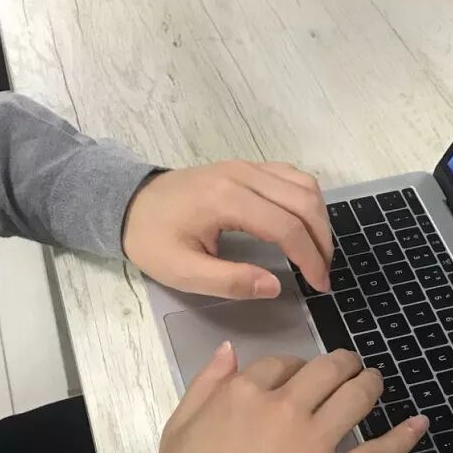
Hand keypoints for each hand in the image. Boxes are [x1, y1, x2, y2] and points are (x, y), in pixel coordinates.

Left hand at [123, 160, 333, 298]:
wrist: (129, 202)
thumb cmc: (153, 239)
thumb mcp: (182, 272)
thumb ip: (230, 281)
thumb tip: (274, 286)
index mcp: (226, 200)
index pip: (286, 227)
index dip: (310, 258)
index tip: (319, 285)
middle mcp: (243, 175)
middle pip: (304, 202)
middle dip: (322, 241)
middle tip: (323, 273)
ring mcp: (248, 166)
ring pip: (306, 185)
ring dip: (320, 220)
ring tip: (317, 251)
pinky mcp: (249, 167)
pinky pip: (293, 177)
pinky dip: (309, 202)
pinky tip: (305, 225)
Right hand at [154, 342, 427, 452]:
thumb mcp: (178, 429)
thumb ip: (205, 384)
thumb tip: (230, 350)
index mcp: (245, 394)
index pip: (282, 363)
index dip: (295, 368)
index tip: (300, 379)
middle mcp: (285, 409)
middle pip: (327, 370)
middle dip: (343, 363)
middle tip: (351, 367)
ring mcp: (314, 442)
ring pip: (356, 398)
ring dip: (370, 384)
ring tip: (375, 381)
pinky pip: (376, 452)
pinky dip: (402, 436)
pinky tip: (419, 423)